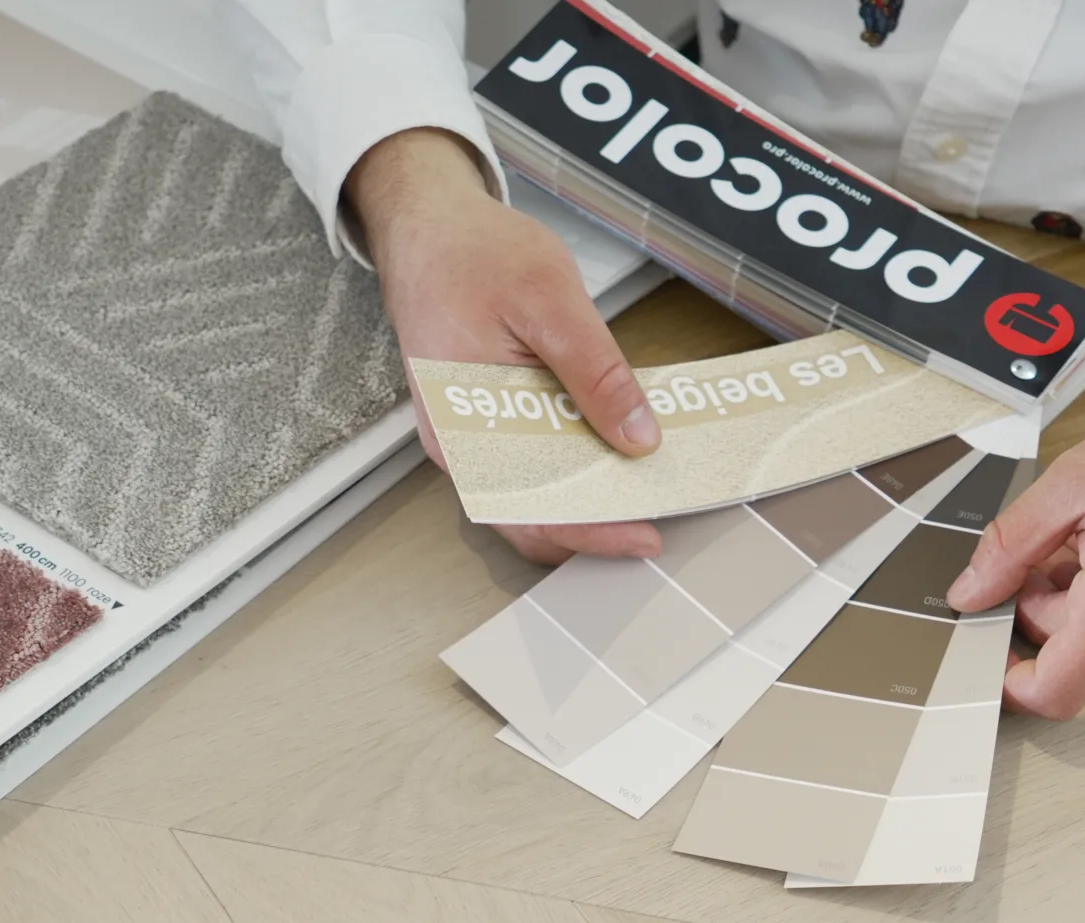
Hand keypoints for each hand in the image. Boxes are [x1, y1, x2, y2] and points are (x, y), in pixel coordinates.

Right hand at [348, 129, 663, 565]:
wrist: (426, 223)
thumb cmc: (471, 254)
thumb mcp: (549, 302)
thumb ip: (596, 373)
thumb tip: (638, 436)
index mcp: (466, 429)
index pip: (531, 511)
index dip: (592, 532)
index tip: (645, 537)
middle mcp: (461, 447)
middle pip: (532, 515)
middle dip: (596, 523)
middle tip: (657, 514)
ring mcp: (470, 437)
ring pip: (531, 495)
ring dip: (585, 497)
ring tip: (640, 486)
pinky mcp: (484, 420)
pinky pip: (528, 463)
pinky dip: (569, 467)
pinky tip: (605, 453)